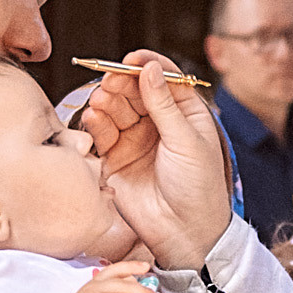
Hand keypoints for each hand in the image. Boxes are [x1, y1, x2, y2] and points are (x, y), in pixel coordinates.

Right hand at [78, 58, 232, 265]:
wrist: (185, 232)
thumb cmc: (198, 187)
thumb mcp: (186, 140)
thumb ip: (164, 104)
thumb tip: (149, 68)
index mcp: (184, 113)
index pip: (162, 79)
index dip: (146, 66)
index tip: (131, 60)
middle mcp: (157, 123)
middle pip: (134, 90)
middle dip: (121, 83)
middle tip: (110, 81)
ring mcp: (134, 139)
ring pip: (115, 109)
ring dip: (106, 101)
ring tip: (101, 101)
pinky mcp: (114, 158)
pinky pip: (101, 133)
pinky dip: (95, 122)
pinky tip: (94, 118)